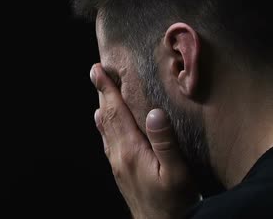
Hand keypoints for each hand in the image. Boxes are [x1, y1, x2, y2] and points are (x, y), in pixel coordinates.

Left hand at [90, 63, 200, 218]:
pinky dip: (106, 125)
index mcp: (130, 151)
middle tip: (96, 72)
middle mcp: (119, 155)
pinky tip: (106, 124)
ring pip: (106, 129)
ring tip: (101, 93)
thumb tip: (155, 112)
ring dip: (103, 107)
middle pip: (107, 117)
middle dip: (102, 93)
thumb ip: (165, 142)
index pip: (116, 112)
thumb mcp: (176, 172)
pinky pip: (109, 141)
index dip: (107, 89)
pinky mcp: (121, 172)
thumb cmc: (173, 202)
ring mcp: (117, 165)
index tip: (98, 70)